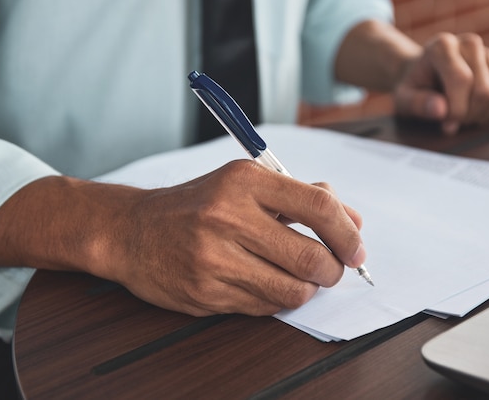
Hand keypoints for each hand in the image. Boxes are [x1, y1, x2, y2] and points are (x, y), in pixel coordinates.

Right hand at [106, 160, 363, 315]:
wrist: (132, 231)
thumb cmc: (196, 205)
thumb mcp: (245, 184)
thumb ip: (301, 198)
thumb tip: (353, 222)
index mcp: (244, 181)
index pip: (318, 207)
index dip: (348, 234)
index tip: (356, 249)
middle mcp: (228, 217)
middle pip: (311, 257)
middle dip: (333, 270)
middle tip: (331, 269)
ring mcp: (214, 258)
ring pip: (292, 291)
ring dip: (306, 289)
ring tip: (297, 277)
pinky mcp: (206, 293)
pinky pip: (264, 307)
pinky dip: (276, 299)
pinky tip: (264, 283)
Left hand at [393, 33, 488, 134]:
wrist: (423, 76)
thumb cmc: (413, 88)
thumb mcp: (403, 99)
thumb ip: (417, 104)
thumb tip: (440, 110)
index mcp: (443, 45)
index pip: (462, 80)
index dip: (457, 110)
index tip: (446, 126)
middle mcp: (470, 44)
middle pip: (485, 91)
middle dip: (469, 115)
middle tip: (452, 122)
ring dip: (482, 116)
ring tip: (462, 116)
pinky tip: (474, 112)